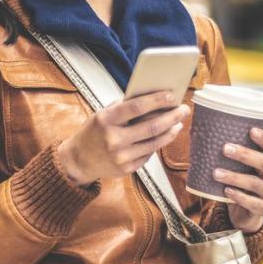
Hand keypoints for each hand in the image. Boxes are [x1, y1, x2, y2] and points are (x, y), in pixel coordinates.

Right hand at [58, 91, 190, 186]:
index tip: (171, 95)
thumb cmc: (94, 132)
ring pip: (155, 142)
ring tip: (178, 122)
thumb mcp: (102, 114)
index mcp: (106, 120)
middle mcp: (114, 139)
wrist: (78, 160)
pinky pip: (149, 154)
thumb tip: (153, 98)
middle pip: (152, 126)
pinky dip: (158, 143)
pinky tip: (165, 135)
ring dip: (171, 131)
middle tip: (184, 109)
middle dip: (172, 116)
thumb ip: (124, 107)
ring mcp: (121, 156)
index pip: (137, 107)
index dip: (157, 100)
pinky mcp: (127, 169)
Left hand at [217, 127, 262, 233]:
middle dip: (244, 154)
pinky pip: (252, 202)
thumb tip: (195, 131)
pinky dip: (239, 196)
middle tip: (225, 149)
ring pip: (255, 183)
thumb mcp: (232, 167)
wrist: (241, 212)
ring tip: (216, 173)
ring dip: (235, 177)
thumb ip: (222, 152)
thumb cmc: (235, 182)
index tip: (251, 130)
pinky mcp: (260, 208)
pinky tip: (226, 191)